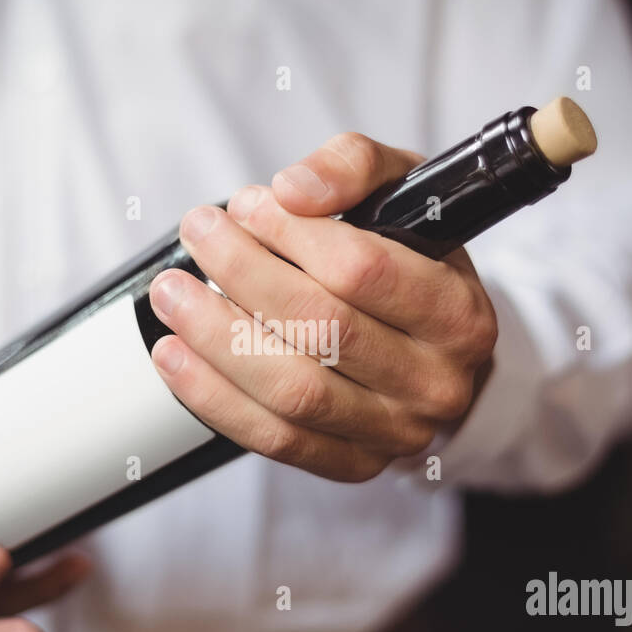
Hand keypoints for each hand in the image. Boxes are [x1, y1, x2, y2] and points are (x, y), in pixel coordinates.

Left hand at [147, 133, 498, 481]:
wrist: (435, 350)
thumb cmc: (413, 264)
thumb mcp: (402, 194)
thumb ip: (352, 167)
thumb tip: (292, 190)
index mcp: (459, 313)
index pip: (364, 271)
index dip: (291, 234)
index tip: (247, 205)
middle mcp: (437, 382)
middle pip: (323, 330)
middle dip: (244, 275)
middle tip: (199, 235)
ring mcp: (396, 432)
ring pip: (294, 391)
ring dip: (216, 338)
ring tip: (172, 293)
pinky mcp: (354, 464)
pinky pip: (275, 439)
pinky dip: (214, 397)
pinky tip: (175, 355)